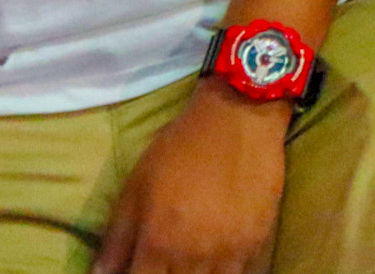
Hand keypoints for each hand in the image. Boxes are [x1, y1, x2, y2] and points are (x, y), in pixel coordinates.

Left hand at [94, 80, 287, 273]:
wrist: (238, 117)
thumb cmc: (179, 148)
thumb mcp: (136, 186)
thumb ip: (117, 238)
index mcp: (158, 244)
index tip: (138, 267)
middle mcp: (194, 258)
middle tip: (162, 261)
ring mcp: (230, 253)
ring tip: (188, 261)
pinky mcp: (257, 242)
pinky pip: (239, 273)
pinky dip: (224, 270)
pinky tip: (216, 258)